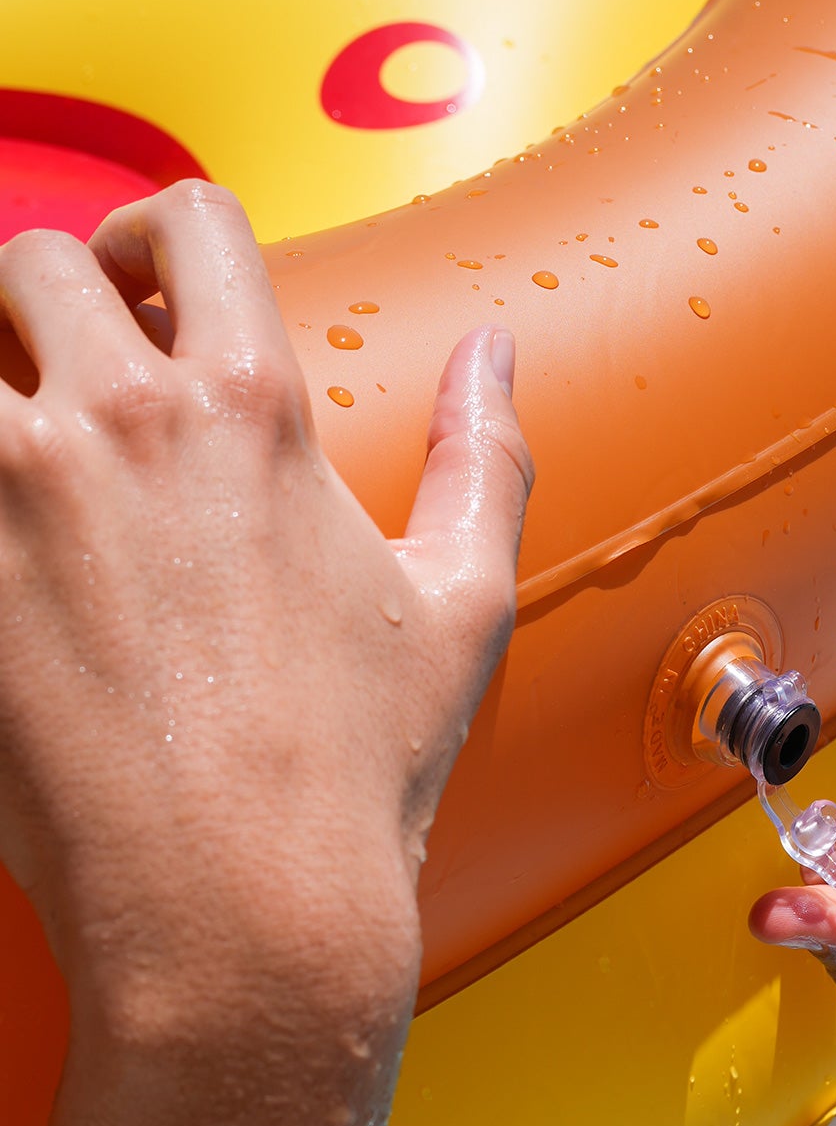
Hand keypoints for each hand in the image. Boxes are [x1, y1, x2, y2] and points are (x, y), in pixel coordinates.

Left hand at [0, 181, 533, 1125]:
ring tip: (29, 453)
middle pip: (30, 260)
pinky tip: (16, 546)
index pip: (191, 223)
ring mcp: (8, 502)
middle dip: (55, 295)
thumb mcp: (461, 602)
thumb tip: (496, 353)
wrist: (241, 902)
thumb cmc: (357, 762)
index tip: (164, 286)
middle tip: (79, 370)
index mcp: (251, 413)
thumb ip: (485, 455)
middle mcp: (115, 428)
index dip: (169, 237)